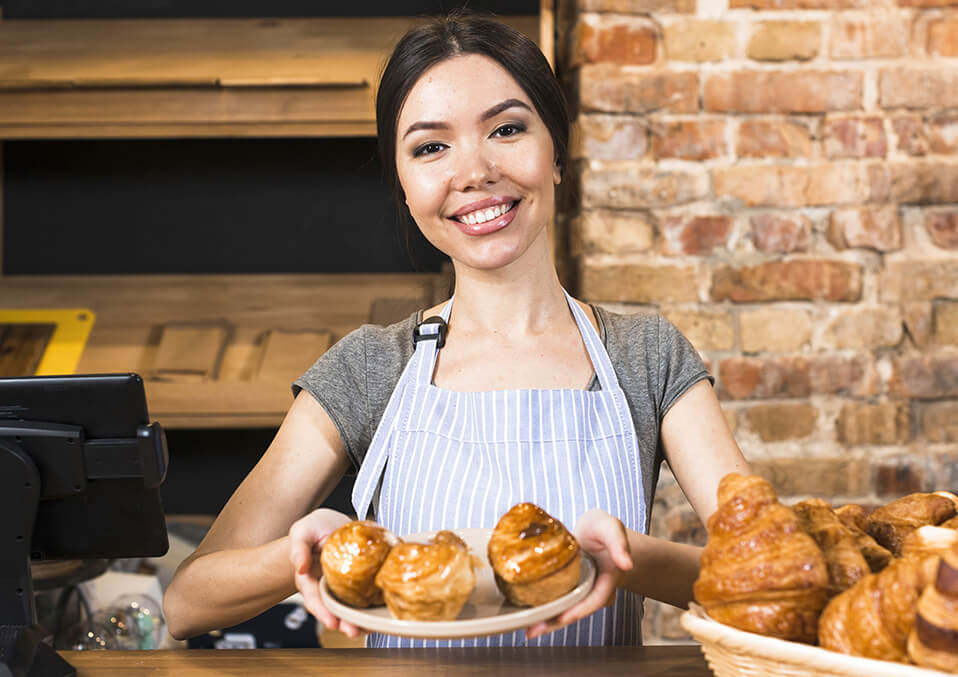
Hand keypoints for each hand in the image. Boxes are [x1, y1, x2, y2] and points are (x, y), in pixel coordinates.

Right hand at [288, 508, 368, 638]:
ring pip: (349, 608)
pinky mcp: (358, 582)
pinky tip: (379, 613)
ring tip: (369, 629)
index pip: (314, 600)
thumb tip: (300, 566)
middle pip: (332, 610)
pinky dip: (371, 607)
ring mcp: (341, 587)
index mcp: (309, 579)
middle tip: (354, 632)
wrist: (332, 524)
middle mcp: (325, 588)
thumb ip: (298, 547)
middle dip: (343, 623)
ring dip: (358, 621)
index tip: (332, 623)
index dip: (322, 613)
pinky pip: (363, 597)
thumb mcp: (303, 531)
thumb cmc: (315, 528)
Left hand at [525, 509, 632, 639]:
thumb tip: (625, 564)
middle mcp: (592, 590)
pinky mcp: (564, 587)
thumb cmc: (602, 528)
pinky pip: (556, 600)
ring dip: (548, 621)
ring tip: (528, 630)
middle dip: (557, 622)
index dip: (580, 609)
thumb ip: (618, 542)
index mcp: (607, 579)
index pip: (595, 598)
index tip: (565, 617)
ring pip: (565, 609)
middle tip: (535, 630)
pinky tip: (527, 615)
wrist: (593, 530)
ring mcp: (577, 590)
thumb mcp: (610, 527)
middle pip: (576, 610)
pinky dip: (544, 608)